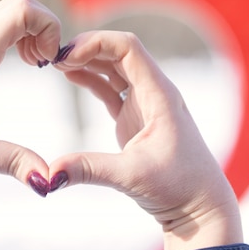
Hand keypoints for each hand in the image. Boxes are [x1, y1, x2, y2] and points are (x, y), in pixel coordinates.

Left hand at [0, 0, 59, 193]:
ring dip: (34, 30)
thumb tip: (48, 181)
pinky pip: (2, 20)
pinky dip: (22, 33)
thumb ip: (11, 163)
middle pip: (21, 1)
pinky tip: (21, 63)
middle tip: (46, 64)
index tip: (48, 64)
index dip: (48, 28)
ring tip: (36, 65)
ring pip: (12, 8)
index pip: (22, 9)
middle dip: (46, 27)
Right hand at [50, 31, 242, 249]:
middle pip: (118, 51)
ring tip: (56, 64)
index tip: (66, 57)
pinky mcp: (135, 118)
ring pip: (113, 68)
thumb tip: (50, 173)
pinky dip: (91, 79)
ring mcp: (144, 103)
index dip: (96, 43)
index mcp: (159, 94)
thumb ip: (89, 169)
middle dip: (87, 48)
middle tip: (54, 58)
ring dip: (87, 61)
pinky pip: (111, 88)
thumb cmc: (179, 187)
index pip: (128, 48)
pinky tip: (71, 76)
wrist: (199, 206)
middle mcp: (153, 91)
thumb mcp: (131, 176)